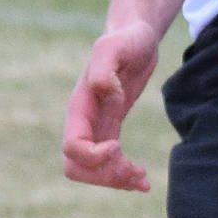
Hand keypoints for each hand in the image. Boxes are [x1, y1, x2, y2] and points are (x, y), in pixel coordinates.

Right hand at [63, 18, 161, 189]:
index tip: (119, 145)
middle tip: (133, 168)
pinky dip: (124, 176)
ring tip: (142, 178)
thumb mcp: (115, 47)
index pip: (73, 147)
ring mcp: (96, 128)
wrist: (136, 37)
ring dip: (115, 181)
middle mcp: (83, 122)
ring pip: (92, 171)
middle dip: (104, 175)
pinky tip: (144, 180)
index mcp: (80, 107)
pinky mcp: (110, 130)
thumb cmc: (127, 39)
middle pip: (77, 167)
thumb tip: (105, 93)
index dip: (94, 156)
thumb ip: (105, 68)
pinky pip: (109, 164)